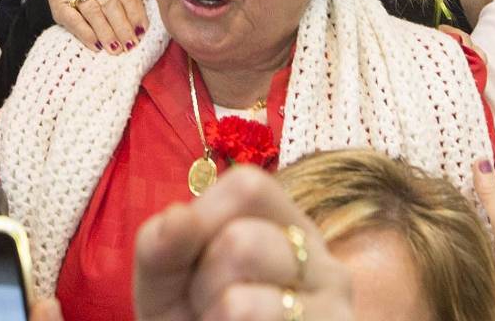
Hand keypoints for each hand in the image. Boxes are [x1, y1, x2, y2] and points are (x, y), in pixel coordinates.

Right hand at [50, 0, 149, 51]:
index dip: (136, 12)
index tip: (142, 31)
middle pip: (111, 3)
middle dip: (123, 27)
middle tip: (131, 44)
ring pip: (94, 13)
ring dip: (107, 34)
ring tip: (117, 49)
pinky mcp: (59, 4)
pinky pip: (75, 22)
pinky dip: (87, 35)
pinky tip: (97, 47)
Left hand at [133, 166, 352, 320]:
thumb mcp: (167, 285)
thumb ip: (161, 247)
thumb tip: (177, 218)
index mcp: (291, 230)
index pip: (248, 186)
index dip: (201, 219)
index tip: (191, 259)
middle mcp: (327, 267)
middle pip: (241, 245)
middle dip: (199, 284)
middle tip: (210, 311)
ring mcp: (334, 315)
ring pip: (241, 304)